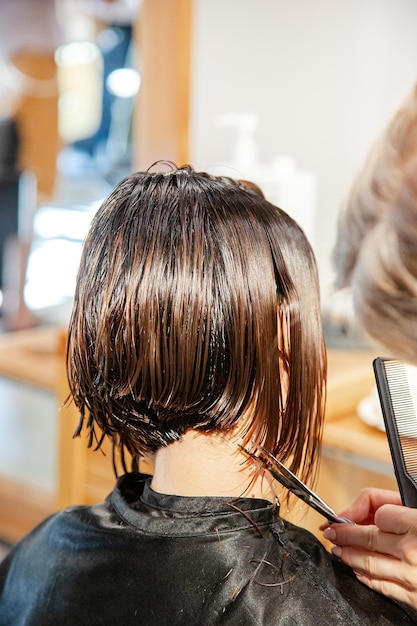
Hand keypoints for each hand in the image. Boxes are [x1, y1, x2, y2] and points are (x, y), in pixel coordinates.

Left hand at [322, 488, 416, 609]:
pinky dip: (365, 577)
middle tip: (330, 529)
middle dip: (343, 532)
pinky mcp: (414, 597)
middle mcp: (413, 550)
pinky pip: (382, 586)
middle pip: (366, 538)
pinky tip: (357, 570)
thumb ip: (393, 504)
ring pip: (368, 563)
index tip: (361, 513)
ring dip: (348, 554)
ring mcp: (412, 576)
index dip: (369, 511)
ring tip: (337, 547)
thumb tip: (364, 510)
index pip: (379, 513)